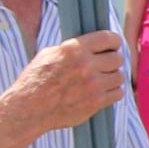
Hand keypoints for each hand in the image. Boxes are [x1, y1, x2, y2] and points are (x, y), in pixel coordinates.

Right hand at [9, 29, 128, 135]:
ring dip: (112, 78)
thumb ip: (71, 49)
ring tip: (102, 80)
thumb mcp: (49, 54)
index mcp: (74, 49)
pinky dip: (112, 92)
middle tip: (105, 65)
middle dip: (112, 61)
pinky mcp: (95, 102)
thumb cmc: (35, 81)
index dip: (113, 41)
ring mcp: (93, 85)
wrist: (28, 109)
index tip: (113, 45)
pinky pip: (117, 93)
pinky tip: (102, 92)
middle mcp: (86, 65)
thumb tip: (89, 45)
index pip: (108, 38)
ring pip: (119, 76)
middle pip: (117, 58)